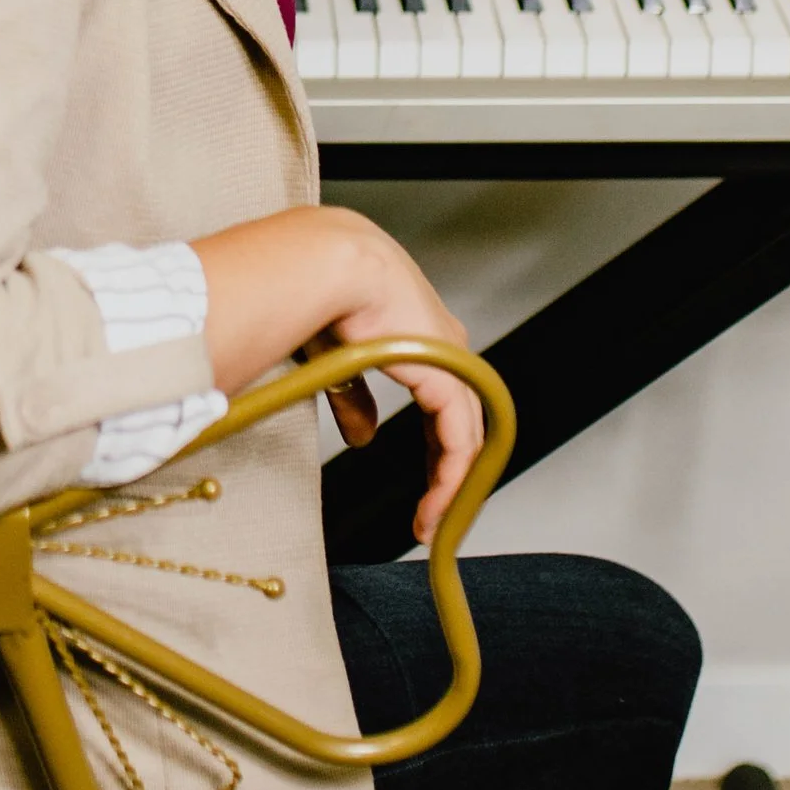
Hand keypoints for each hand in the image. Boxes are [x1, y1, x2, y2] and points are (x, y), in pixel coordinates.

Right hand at [299, 227, 482, 545]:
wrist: (328, 265)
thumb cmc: (323, 295)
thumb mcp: (340, 360)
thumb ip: (356, 398)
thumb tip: (364, 437)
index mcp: (424, 339)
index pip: (444, 406)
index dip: (437, 450)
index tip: (425, 487)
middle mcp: (448, 349)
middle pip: (462, 425)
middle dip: (448, 475)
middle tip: (432, 518)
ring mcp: (453, 362)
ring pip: (466, 438)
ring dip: (450, 486)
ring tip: (430, 524)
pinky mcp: (449, 376)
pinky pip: (459, 440)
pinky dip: (451, 477)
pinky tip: (435, 505)